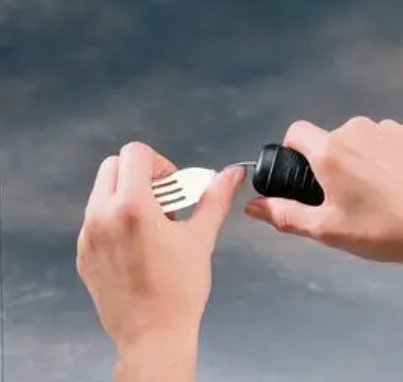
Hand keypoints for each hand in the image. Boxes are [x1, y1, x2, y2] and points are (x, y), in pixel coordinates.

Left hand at [77, 142, 244, 353]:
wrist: (152, 336)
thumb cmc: (179, 289)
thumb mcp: (201, 238)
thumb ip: (215, 198)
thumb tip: (232, 174)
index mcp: (133, 207)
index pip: (135, 153)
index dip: (159, 162)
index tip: (173, 185)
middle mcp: (102, 216)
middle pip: (113, 165)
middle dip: (141, 173)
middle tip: (163, 198)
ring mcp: (88, 235)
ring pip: (101, 190)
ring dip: (127, 193)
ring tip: (152, 221)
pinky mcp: (83, 252)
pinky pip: (95, 217)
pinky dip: (115, 215)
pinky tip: (137, 241)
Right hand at [244, 117, 402, 269]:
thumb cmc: (377, 231)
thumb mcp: (326, 229)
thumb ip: (284, 215)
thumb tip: (250, 207)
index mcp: (330, 150)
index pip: (297, 131)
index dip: (295, 150)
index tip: (305, 174)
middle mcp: (356, 129)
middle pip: (330, 138)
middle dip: (331, 159)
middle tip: (346, 194)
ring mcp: (389, 128)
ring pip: (360, 136)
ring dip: (360, 155)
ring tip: (377, 189)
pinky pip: (389, 137)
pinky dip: (387, 153)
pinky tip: (401, 179)